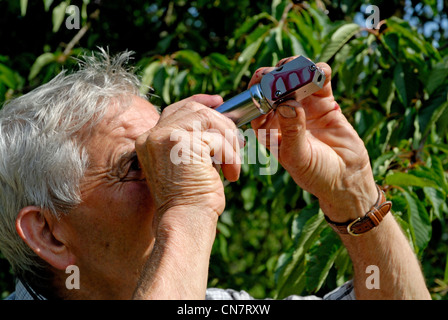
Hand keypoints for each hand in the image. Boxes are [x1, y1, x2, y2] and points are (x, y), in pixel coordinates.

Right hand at [136, 94, 240, 228]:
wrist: (186, 221)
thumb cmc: (192, 200)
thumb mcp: (191, 164)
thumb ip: (197, 142)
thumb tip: (224, 124)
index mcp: (150, 140)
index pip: (176, 109)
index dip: (200, 102)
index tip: (219, 101)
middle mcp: (152, 136)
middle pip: (195, 110)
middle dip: (222, 124)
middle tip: (237, 144)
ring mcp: (164, 137)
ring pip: (208, 119)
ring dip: (228, 141)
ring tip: (232, 164)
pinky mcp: (181, 143)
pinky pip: (216, 138)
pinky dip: (230, 155)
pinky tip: (231, 174)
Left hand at [249, 57, 377, 221]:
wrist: (346, 179)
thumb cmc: (316, 175)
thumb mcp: (299, 157)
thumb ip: (293, 132)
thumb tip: (286, 104)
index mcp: (268, 130)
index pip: (256, 105)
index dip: (258, 91)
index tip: (264, 82)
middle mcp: (282, 115)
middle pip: (273, 87)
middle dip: (275, 75)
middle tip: (283, 72)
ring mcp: (303, 107)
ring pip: (295, 79)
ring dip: (296, 68)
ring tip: (301, 67)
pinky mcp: (324, 103)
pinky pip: (319, 82)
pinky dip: (319, 73)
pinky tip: (321, 71)